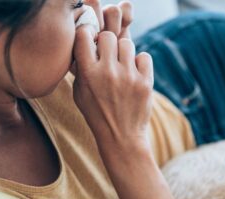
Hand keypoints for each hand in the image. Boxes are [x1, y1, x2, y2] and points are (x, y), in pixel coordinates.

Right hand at [73, 0, 153, 150]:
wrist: (121, 136)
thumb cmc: (97, 113)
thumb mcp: (79, 93)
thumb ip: (81, 69)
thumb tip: (85, 44)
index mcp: (88, 74)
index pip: (84, 36)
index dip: (87, 35)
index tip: (90, 42)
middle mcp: (108, 72)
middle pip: (108, 36)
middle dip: (107, 43)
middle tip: (108, 55)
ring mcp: (128, 77)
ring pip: (127, 43)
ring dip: (124, 51)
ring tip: (122, 65)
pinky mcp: (145, 82)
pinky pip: (144, 56)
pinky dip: (140, 62)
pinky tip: (135, 72)